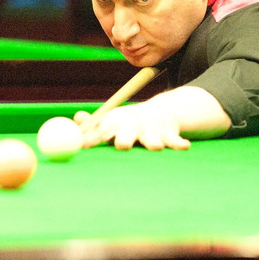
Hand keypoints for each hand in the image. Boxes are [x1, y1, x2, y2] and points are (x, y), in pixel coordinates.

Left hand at [74, 103, 191, 150]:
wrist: (160, 112)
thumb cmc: (128, 123)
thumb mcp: (110, 122)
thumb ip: (91, 126)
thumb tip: (74, 119)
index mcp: (116, 123)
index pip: (103, 131)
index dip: (95, 138)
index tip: (86, 145)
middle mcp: (132, 125)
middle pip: (127, 133)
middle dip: (124, 138)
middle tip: (122, 145)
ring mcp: (151, 130)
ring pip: (151, 138)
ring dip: (152, 142)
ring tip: (154, 147)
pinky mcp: (168, 134)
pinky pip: (175, 140)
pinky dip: (178, 144)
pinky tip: (184, 146)